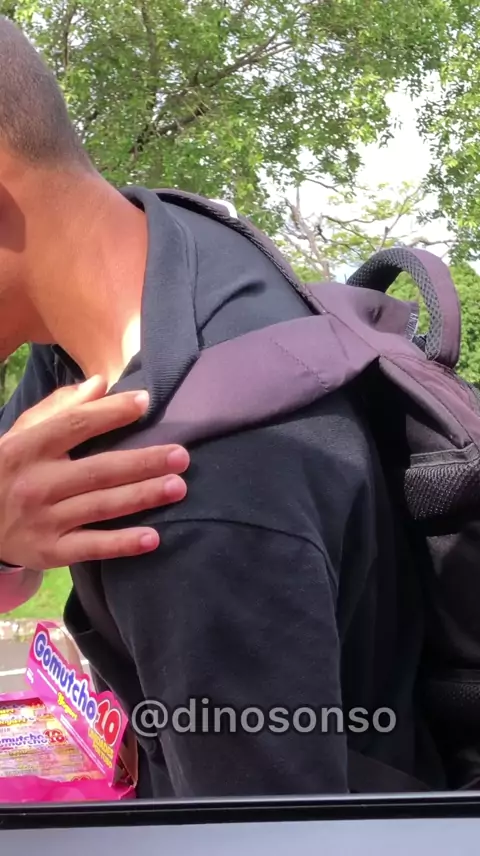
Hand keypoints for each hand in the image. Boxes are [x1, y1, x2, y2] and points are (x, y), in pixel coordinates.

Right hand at [0, 375, 188, 568]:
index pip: (75, 426)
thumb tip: (101, 383)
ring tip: (177, 486)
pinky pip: (91, 547)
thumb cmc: (8, 468)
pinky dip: (122, 544)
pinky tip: (153, 538)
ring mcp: (43, 520)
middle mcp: (36, 484)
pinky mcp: (49, 551)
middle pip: (98, 469)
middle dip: (143, 462)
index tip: (145, 403)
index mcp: (28, 447)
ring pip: (101, 506)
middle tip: (181, 455)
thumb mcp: (22, 433)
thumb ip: (61, 408)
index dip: (111, 413)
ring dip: (142, 496)